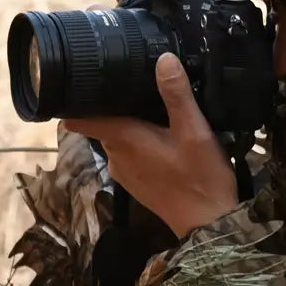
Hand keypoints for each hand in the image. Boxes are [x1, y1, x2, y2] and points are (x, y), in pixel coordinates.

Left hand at [65, 0, 237, 237]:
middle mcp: (117, 156)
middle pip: (102, 122)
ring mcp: (125, 172)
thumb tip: (163, 59)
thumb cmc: (201, 178)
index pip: (80, 117)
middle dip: (115, 103)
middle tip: (137, 81)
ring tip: (155, 105)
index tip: (85, 77)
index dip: (77, 97)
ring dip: (130, 122)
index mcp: (124, 139)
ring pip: (118, 137)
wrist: (209, 225)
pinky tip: (164, 135)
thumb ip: (177, 95)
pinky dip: (140, 141)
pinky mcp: (137, 183)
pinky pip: (130, 153)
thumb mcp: (195, 131)